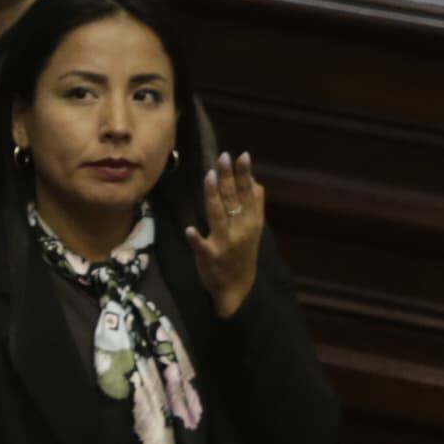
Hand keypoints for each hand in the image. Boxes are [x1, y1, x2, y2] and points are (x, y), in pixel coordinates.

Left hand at [188, 152, 267, 316]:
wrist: (238, 287)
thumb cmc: (243, 252)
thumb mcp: (254, 228)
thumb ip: (254, 205)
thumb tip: (254, 181)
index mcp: (252, 221)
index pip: (249, 193)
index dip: (244, 174)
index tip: (242, 155)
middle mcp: (241, 229)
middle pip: (233, 199)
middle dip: (228, 177)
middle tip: (223, 157)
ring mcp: (225, 242)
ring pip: (218, 215)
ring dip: (213, 196)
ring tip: (209, 177)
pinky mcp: (211, 256)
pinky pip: (202, 246)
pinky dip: (196, 239)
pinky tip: (189, 230)